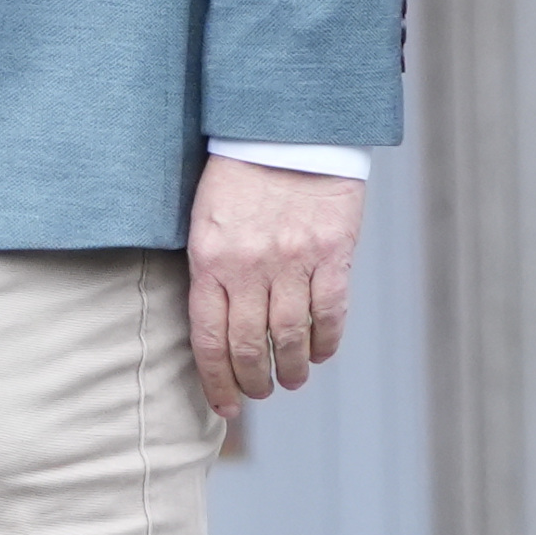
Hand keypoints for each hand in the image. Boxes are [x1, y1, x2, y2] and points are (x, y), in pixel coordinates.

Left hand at [185, 156, 362, 414]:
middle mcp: (250, 267)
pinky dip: (324, 343)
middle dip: (252, 382)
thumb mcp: (204, 217)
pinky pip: (330, 314)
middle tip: (257, 394)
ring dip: (289, 370)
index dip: (216, 379)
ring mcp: (293, 263)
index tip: (223, 405)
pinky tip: (318, 353)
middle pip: (249, 347)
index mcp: (210, 259)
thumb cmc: (236, 173)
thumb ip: (210, 268)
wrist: (285, 129)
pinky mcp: (332, 254)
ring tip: (289, 380)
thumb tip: (213, 323)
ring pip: (290, 339)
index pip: (208, 338)